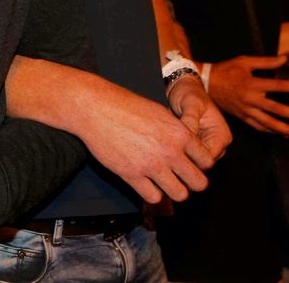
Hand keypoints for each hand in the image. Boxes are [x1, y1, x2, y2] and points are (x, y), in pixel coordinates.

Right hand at [74, 86, 213, 202]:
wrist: (95, 108)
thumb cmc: (124, 106)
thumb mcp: (159, 112)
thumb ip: (176, 132)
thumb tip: (186, 147)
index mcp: (180, 133)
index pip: (207, 161)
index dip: (200, 164)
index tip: (190, 163)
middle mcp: (169, 151)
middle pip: (199, 183)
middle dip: (192, 182)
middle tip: (181, 177)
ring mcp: (151, 165)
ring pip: (180, 194)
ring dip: (174, 191)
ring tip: (165, 183)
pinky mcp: (131, 174)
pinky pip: (153, 197)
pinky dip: (152, 193)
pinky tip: (146, 183)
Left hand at [167, 76, 231, 159]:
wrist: (183, 87)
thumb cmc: (189, 93)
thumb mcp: (190, 103)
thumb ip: (190, 120)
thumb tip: (187, 139)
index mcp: (222, 136)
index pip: (208, 158)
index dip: (190, 158)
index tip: (172, 152)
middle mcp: (217, 144)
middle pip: (200, 162)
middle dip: (184, 156)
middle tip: (166, 147)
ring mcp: (207, 145)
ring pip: (192, 159)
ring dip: (180, 152)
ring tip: (166, 140)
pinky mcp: (196, 144)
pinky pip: (186, 152)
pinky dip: (177, 147)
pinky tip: (166, 139)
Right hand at [207, 55, 288, 134]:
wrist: (205, 82)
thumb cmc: (226, 70)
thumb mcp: (244, 61)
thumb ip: (266, 61)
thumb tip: (285, 58)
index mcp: (252, 83)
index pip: (277, 86)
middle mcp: (250, 98)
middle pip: (275, 108)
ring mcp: (246, 110)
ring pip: (268, 122)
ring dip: (282, 128)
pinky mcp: (242, 116)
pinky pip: (258, 126)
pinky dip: (270, 131)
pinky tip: (280, 133)